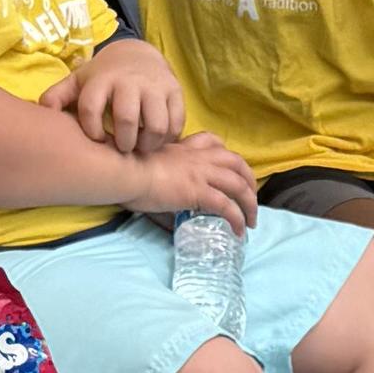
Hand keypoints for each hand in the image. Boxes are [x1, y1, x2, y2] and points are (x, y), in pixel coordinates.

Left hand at [52, 42, 187, 156]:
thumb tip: (42, 112)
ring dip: (148, 144)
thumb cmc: (103, 78)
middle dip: (124, 143)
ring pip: (156, 125)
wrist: (138, 55)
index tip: (97, 139)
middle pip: (126, 119)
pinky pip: (176, 123)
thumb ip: (58, 96)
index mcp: (101, 80)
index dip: (91, 131)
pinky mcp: (175, 92)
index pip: (91, 108)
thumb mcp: (79, 82)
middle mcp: (129, 82)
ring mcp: (155, 86)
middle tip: (122, 150)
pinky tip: (156, 140)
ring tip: (141, 148)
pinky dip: (168, 139)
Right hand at [118, 135, 259, 231]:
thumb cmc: (125, 168)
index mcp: (184, 148)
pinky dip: (237, 218)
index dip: (225, 155)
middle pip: (236, 162)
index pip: (212, 142)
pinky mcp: (197, 191)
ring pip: (238, 184)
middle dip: (249, 179)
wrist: (121, 170)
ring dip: (250, 203)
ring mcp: (199, 173)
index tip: (229, 168)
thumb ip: (159, 173)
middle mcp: (197, 157)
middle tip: (251, 197)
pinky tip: (239, 230)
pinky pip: (227, 206)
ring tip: (252, 220)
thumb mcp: (148, 164)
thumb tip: (158, 193)